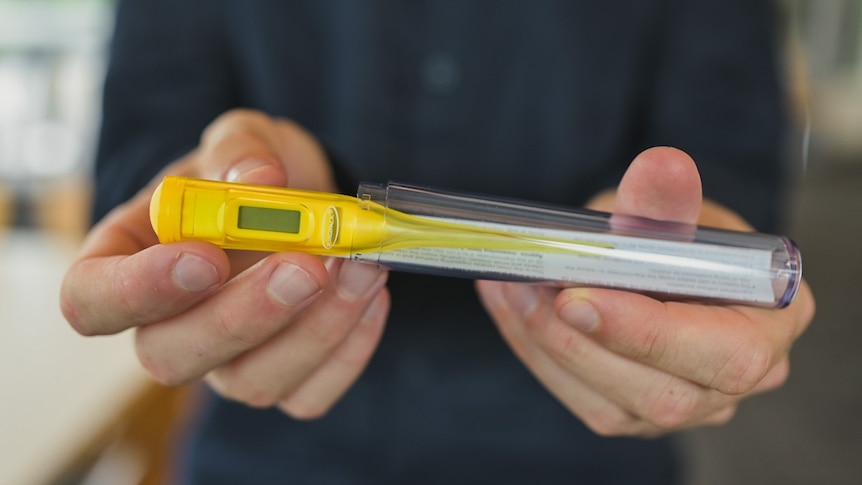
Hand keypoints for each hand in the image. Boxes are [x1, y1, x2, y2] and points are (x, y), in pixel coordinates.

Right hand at [61, 109, 389, 418]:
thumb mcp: (245, 138)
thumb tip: (258, 181)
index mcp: (129, 260)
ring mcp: (226, 362)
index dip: (137, 291)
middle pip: (172, 356)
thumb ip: (241, 150)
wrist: (306, 202)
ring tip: (361, 268)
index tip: (205, 257)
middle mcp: (168, 324)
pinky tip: (372, 295)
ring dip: (315, 330)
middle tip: (308, 264)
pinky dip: (349, 351)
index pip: (93, 301)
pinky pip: (310, 395)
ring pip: (250, 383)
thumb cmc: (255, 174)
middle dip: (245, 315)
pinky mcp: (285, 379)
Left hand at [476, 147, 814, 435]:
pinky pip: (579, 399)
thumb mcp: (671, 212)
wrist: (657, 263)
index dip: (646, 332)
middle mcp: (736, 382)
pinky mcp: (633, 414)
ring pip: (610, 405)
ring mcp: (685, 408)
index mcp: (770, 326)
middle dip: (581, 343)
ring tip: (510, 285)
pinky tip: (508, 304)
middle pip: (663, 394)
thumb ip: (665, 202)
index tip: (575, 298)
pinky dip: (534, 351)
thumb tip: (663, 165)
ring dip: (545, 344)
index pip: (723, 354)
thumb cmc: (676, 237)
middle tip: (527, 287)